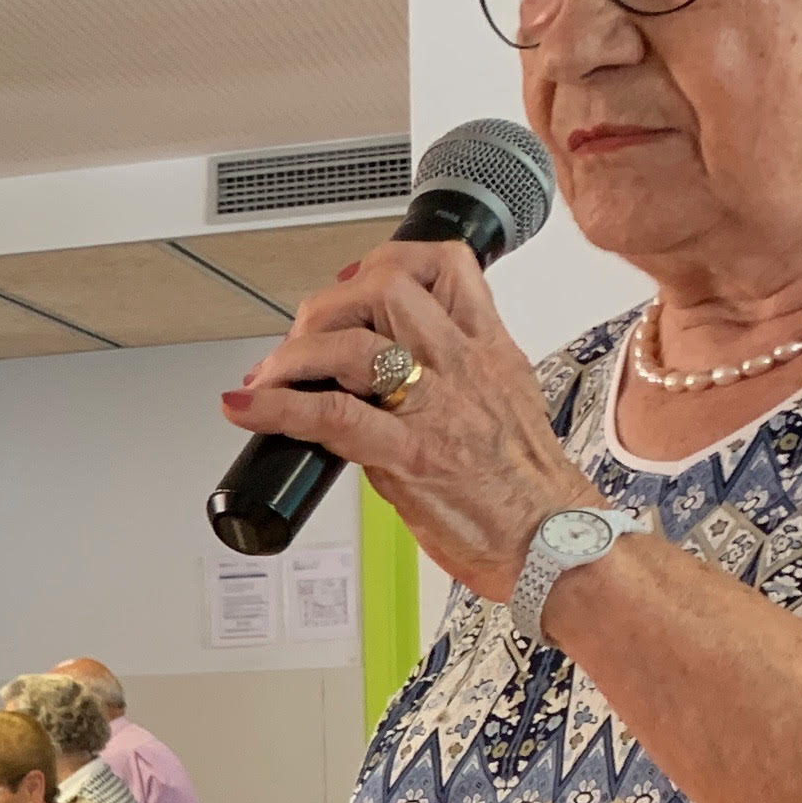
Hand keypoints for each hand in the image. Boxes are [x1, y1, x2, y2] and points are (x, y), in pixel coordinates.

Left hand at [217, 239, 601, 598]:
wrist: (554, 542)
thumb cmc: (527, 487)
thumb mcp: (504, 404)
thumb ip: (453, 377)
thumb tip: (388, 375)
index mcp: (488, 350)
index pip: (447, 265)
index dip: (387, 260)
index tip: (352, 281)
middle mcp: (461, 366)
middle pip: (387, 288)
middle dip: (329, 303)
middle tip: (304, 336)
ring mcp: (436, 407)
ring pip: (354, 343)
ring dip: (296, 351)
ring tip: (271, 374)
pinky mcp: (410, 454)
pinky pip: (331, 416)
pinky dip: (277, 407)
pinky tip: (247, 407)